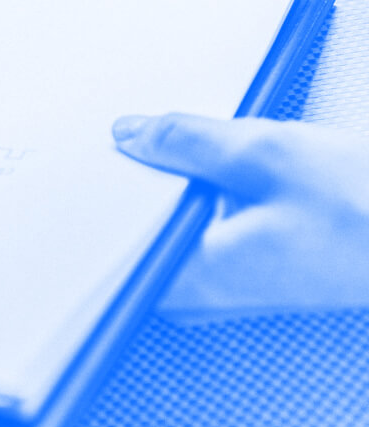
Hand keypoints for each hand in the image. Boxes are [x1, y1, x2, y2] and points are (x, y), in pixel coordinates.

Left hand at [112, 113, 368, 320]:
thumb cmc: (359, 208)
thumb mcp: (265, 153)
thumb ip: (187, 141)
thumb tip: (130, 133)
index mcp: (193, 275)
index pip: (110, 243)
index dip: (95, 196)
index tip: (84, 159)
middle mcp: (198, 293)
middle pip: (133, 231)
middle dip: (130, 182)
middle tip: (127, 137)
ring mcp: (219, 285)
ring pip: (164, 227)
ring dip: (166, 185)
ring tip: (173, 145)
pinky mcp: (239, 269)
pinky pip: (192, 229)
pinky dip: (193, 194)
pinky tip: (208, 166)